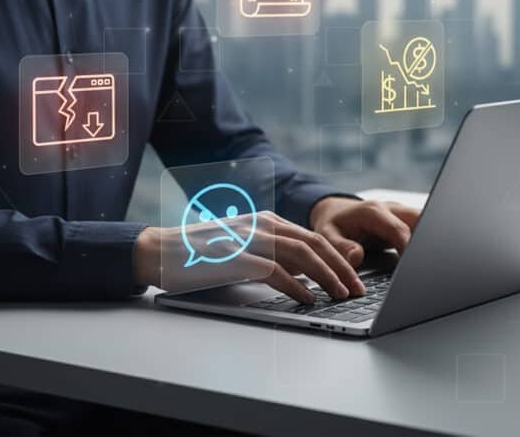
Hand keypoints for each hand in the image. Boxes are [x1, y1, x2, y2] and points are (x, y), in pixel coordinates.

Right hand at [132, 211, 365, 303]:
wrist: (162, 251)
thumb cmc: (203, 256)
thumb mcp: (246, 250)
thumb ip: (276, 256)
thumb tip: (309, 272)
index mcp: (267, 221)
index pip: (313, 237)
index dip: (338, 258)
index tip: (354, 278)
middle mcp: (262, 224)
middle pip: (314, 244)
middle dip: (341, 268)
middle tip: (357, 290)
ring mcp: (249, 239)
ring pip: (301, 255)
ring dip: (326, 277)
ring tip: (340, 295)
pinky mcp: (236, 257)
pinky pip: (275, 271)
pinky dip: (296, 286)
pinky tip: (308, 299)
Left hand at [308, 197, 421, 267]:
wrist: (336, 212)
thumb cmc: (333, 224)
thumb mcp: (328, 235)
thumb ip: (341, 246)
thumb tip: (356, 257)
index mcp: (373, 212)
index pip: (399, 229)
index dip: (408, 248)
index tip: (410, 267)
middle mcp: (391, 209)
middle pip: (420, 220)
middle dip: (425, 242)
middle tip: (421, 266)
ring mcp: (400, 213)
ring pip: (425, 222)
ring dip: (426, 240)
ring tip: (424, 263)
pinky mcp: (406, 221)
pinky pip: (422, 228)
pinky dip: (424, 241)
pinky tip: (422, 258)